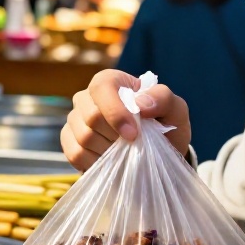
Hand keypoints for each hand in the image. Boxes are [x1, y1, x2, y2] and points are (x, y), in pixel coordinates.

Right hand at [61, 69, 190, 171]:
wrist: (156, 155)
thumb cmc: (164, 126)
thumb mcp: (175, 110)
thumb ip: (164, 99)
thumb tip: (140, 104)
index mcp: (111, 82)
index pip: (102, 87)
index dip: (115, 112)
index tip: (133, 134)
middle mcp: (87, 97)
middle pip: (91, 115)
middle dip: (115, 136)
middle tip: (133, 144)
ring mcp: (75, 119)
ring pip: (83, 136)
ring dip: (108, 151)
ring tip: (123, 152)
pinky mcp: (69, 140)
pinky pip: (75, 153)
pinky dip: (95, 162)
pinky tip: (109, 162)